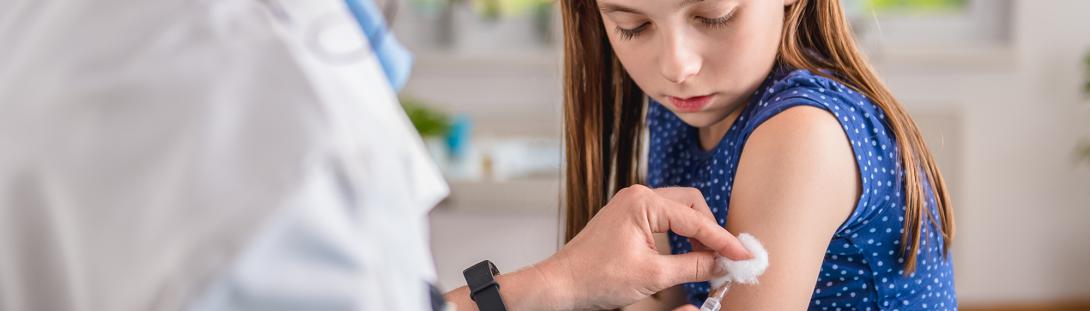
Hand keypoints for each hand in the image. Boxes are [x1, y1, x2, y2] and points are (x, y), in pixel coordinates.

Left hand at [538, 185, 751, 309]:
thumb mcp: (654, 275)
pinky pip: (664, 219)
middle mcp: (638, 195)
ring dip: (696, 233)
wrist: (562, 283)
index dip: (724, 240)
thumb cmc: (598, 277)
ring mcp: (632, 204)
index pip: (696, 219)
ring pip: (679, 211)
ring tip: (709, 260)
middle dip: (711, 231)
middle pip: (692, 205)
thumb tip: (724, 265)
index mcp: (643, 202)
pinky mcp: (628, 217)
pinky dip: (680, 235)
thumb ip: (694, 267)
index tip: (744, 256)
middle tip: (726, 258)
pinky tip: (688, 255)